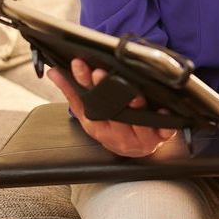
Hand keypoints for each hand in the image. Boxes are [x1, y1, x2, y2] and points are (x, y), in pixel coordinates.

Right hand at [46, 58, 176, 157]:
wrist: (135, 150)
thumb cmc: (111, 128)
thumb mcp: (89, 114)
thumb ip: (72, 92)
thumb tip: (54, 72)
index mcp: (98, 127)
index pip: (90, 103)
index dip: (85, 84)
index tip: (85, 68)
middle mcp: (118, 135)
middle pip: (112, 113)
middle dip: (107, 92)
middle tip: (102, 74)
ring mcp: (140, 138)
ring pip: (136, 123)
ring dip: (135, 108)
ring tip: (134, 96)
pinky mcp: (160, 138)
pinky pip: (164, 132)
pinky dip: (164, 124)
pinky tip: (163, 112)